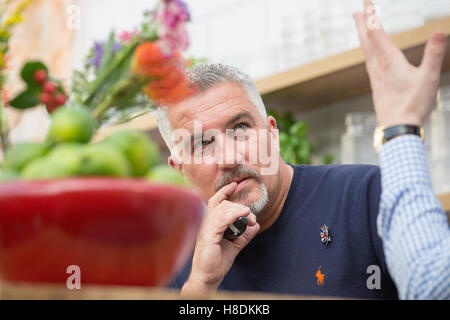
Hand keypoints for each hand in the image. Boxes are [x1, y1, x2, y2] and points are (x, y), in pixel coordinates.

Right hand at [181, 182, 259, 295]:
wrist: (208, 277)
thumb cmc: (216, 262)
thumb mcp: (235, 245)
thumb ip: (244, 234)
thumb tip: (256, 224)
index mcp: (210, 224)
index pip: (216, 202)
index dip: (224, 191)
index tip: (234, 184)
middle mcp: (206, 223)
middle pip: (223, 204)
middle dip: (240, 206)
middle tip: (252, 218)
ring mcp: (205, 229)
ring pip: (223, 209)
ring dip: (240, 211)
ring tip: (250, 219)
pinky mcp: (208, 236)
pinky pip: (221, 219)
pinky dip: (234, 215)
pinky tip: (244, 215)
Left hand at [353, 0, 447, 126]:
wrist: (397, 128)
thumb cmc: (413, 105)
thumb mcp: (428, 78)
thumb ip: (434, 55)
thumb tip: (440, 32)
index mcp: (389, 61)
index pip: (377, 33)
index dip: (371, 16)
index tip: (365, 2)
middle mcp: (378, 66)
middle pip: (367, 40)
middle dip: (362, 23)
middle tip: (356, 10)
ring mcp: (375, 76)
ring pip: (366, 51)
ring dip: (363, 36)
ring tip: (361, 27)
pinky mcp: (376, 85)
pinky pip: (369, 62)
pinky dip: (367, 50)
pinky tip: (369, 55)